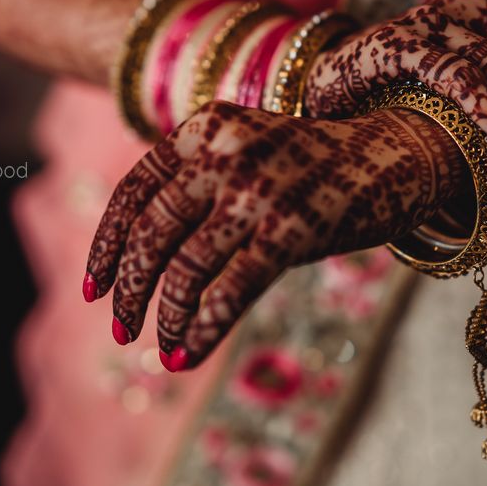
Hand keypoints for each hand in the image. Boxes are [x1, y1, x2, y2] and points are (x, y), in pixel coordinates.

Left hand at [83, 101, 464, 369]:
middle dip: (129, 289)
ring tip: (159, 349)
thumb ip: (195, 185)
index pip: (134, 193)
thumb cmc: (308, 165)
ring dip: (165, 317)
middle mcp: (225, 153)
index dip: (107, 246)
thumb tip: (138, 264)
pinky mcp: (294, 229)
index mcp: (204, 129)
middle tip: (119, 329)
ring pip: (187, 266)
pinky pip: (231, 290)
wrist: (394, 151)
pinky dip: (201, 329)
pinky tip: (185, 356)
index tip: (92, 290)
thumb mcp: (245, 152)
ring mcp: (259, 189)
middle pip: (153, 232)